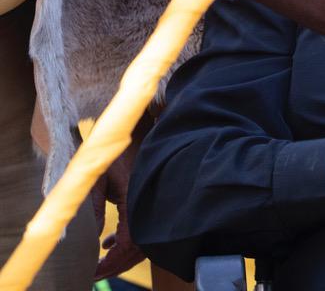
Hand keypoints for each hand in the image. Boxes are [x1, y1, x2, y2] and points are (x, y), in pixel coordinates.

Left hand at [91, 152, 144, 279]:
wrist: (134, 132)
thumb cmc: (113, 152)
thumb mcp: (95, 180)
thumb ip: (91, 210)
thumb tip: (90, 240)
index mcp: (136, 201)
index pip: (129, 244)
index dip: (112, 263)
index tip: (94, 273)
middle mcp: (149, 206)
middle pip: (139, 249)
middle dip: (117, 265)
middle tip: (95, 274)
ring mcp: (152, 204)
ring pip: (142, 242)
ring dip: (122, 255)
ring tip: (102, 262)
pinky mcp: (149, 202)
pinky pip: (143, 230)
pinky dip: (126, 242)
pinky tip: (110, 243)